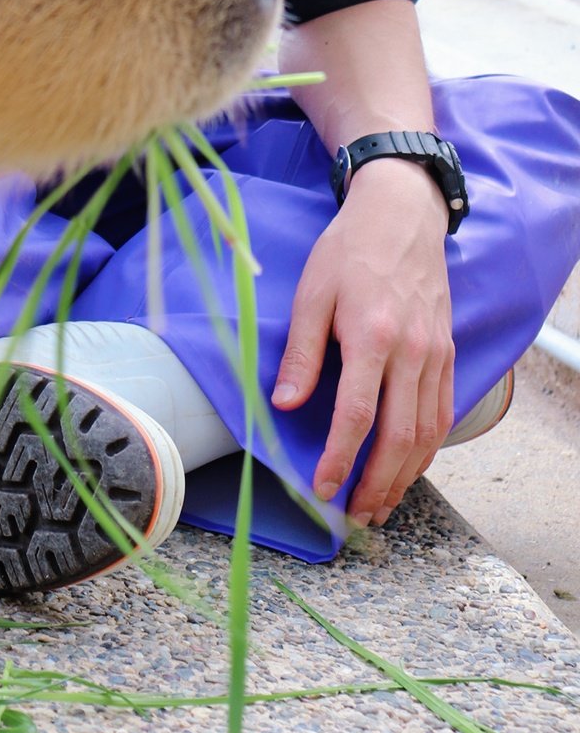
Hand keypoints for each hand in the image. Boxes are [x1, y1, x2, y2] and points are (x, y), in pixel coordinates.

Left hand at [270, 159, 454, 525]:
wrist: (401, 216)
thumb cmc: (348, 252)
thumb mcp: (311, 293)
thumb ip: (301, 352)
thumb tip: (285, 405)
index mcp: (373, 337)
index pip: (357, 416)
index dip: (340, 460)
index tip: (322, 489)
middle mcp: (412, 353)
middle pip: (401, 437)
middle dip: (377, 484)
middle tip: (356, 516)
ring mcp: (436, 355)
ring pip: (428, 433)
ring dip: (405, 476)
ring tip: (381, 505)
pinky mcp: (447, 354)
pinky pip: (443, 413)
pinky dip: (428, 448)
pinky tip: (409, 466)